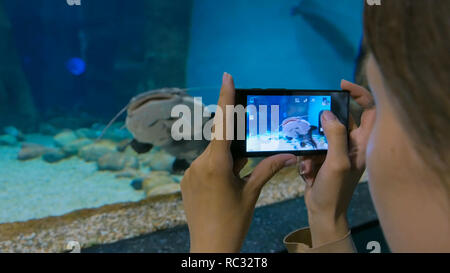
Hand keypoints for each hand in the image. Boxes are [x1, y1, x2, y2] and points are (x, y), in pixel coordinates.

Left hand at [181, 73, 296, 252]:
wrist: (209, 247)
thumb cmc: (233, 221)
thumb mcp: (251, 193)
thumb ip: (267, 169)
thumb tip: (288, 155)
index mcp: (216, 164)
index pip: (223, 124)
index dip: (225, 97)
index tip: (226, 76)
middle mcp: (198, 164)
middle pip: (220, 142)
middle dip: (234, 146)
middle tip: (243, 164)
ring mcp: (189, 173)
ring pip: (212, 155)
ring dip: (225, 161)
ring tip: (234, 182)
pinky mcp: (186, 182)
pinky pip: (203, 166)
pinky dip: (216, 169)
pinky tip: (223, 187)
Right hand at [299, 80, 375, 246]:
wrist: (322, 212)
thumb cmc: (335, 190)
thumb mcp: (336, 163)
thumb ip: (335, 136)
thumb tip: (327, 114)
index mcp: (363, 143)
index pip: (370, 110)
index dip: (360, 93)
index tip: (340, 86)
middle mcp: (352, 144)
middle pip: (340, 120)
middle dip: (322, 123)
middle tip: (310, 122)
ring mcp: (336, 151)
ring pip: (321, 133)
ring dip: (311, 145)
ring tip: (308, 160)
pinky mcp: (322, 158)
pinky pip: (311, 146)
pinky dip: (305, 156)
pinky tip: (306, 171)